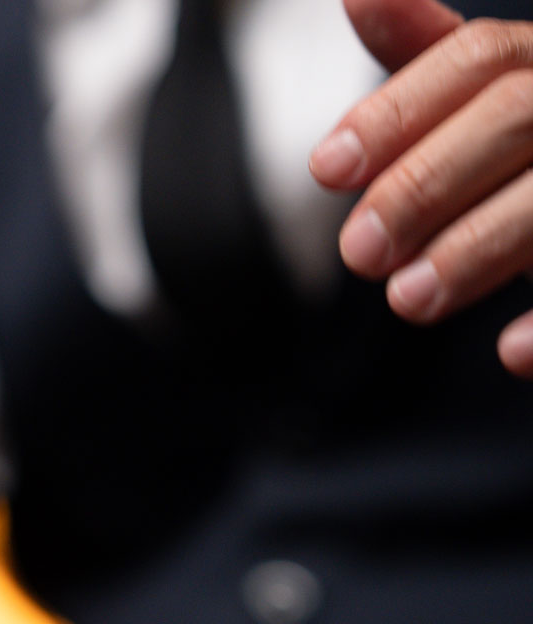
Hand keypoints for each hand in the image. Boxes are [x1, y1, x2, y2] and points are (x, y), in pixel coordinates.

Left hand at [312, 0, 532, 377]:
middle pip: (519, 114)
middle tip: (357, 253)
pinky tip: (508, 353)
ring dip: (481, 246)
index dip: (399, 110)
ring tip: (407, 300)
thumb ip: (431, 58)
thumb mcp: (491, 107)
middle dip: (425, 182)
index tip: (323, 169)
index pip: (483, 56)